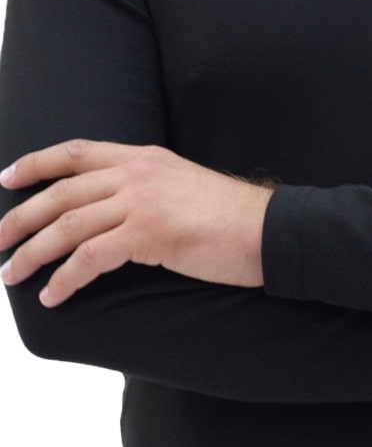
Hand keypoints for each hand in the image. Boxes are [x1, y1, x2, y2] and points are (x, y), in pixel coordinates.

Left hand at [0, 140, 271, 306]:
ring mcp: (141, 202)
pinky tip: (53, 295)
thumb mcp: (186, 187)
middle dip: (20, 218)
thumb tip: (124, 214)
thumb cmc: (236, 217)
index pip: (76, 152)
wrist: (270, 229)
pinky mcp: (148, 235)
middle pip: (61, 192)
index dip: (35, 164)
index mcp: (145, 157)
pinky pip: (90, 258)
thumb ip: (151, 189)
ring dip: (32, 252)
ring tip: (10, 273)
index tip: (7, 178)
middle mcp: (137, 173)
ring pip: (68, 226)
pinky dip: (65, 279)